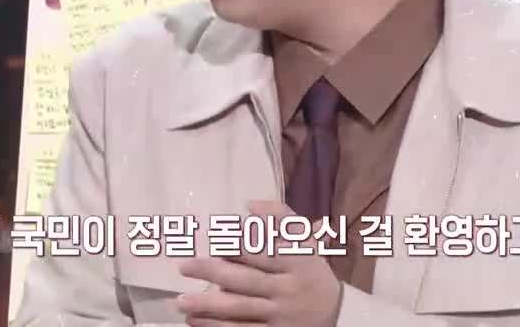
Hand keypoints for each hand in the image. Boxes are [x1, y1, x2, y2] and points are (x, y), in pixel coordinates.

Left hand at [176, 200, 342, 326]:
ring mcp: (281, 315)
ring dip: (208, 306)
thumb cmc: (312, 271)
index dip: (235, 245)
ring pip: (241, 309)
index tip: (209, 238)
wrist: (338, 316)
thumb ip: (281, 217)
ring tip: (181, 301)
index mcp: (297, 261)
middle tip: (183, 266)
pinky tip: (195, 321)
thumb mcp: (306, 241)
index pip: (262, 252)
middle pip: (247, 280)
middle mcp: (288, 288)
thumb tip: (249, 204)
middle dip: (213, 273)